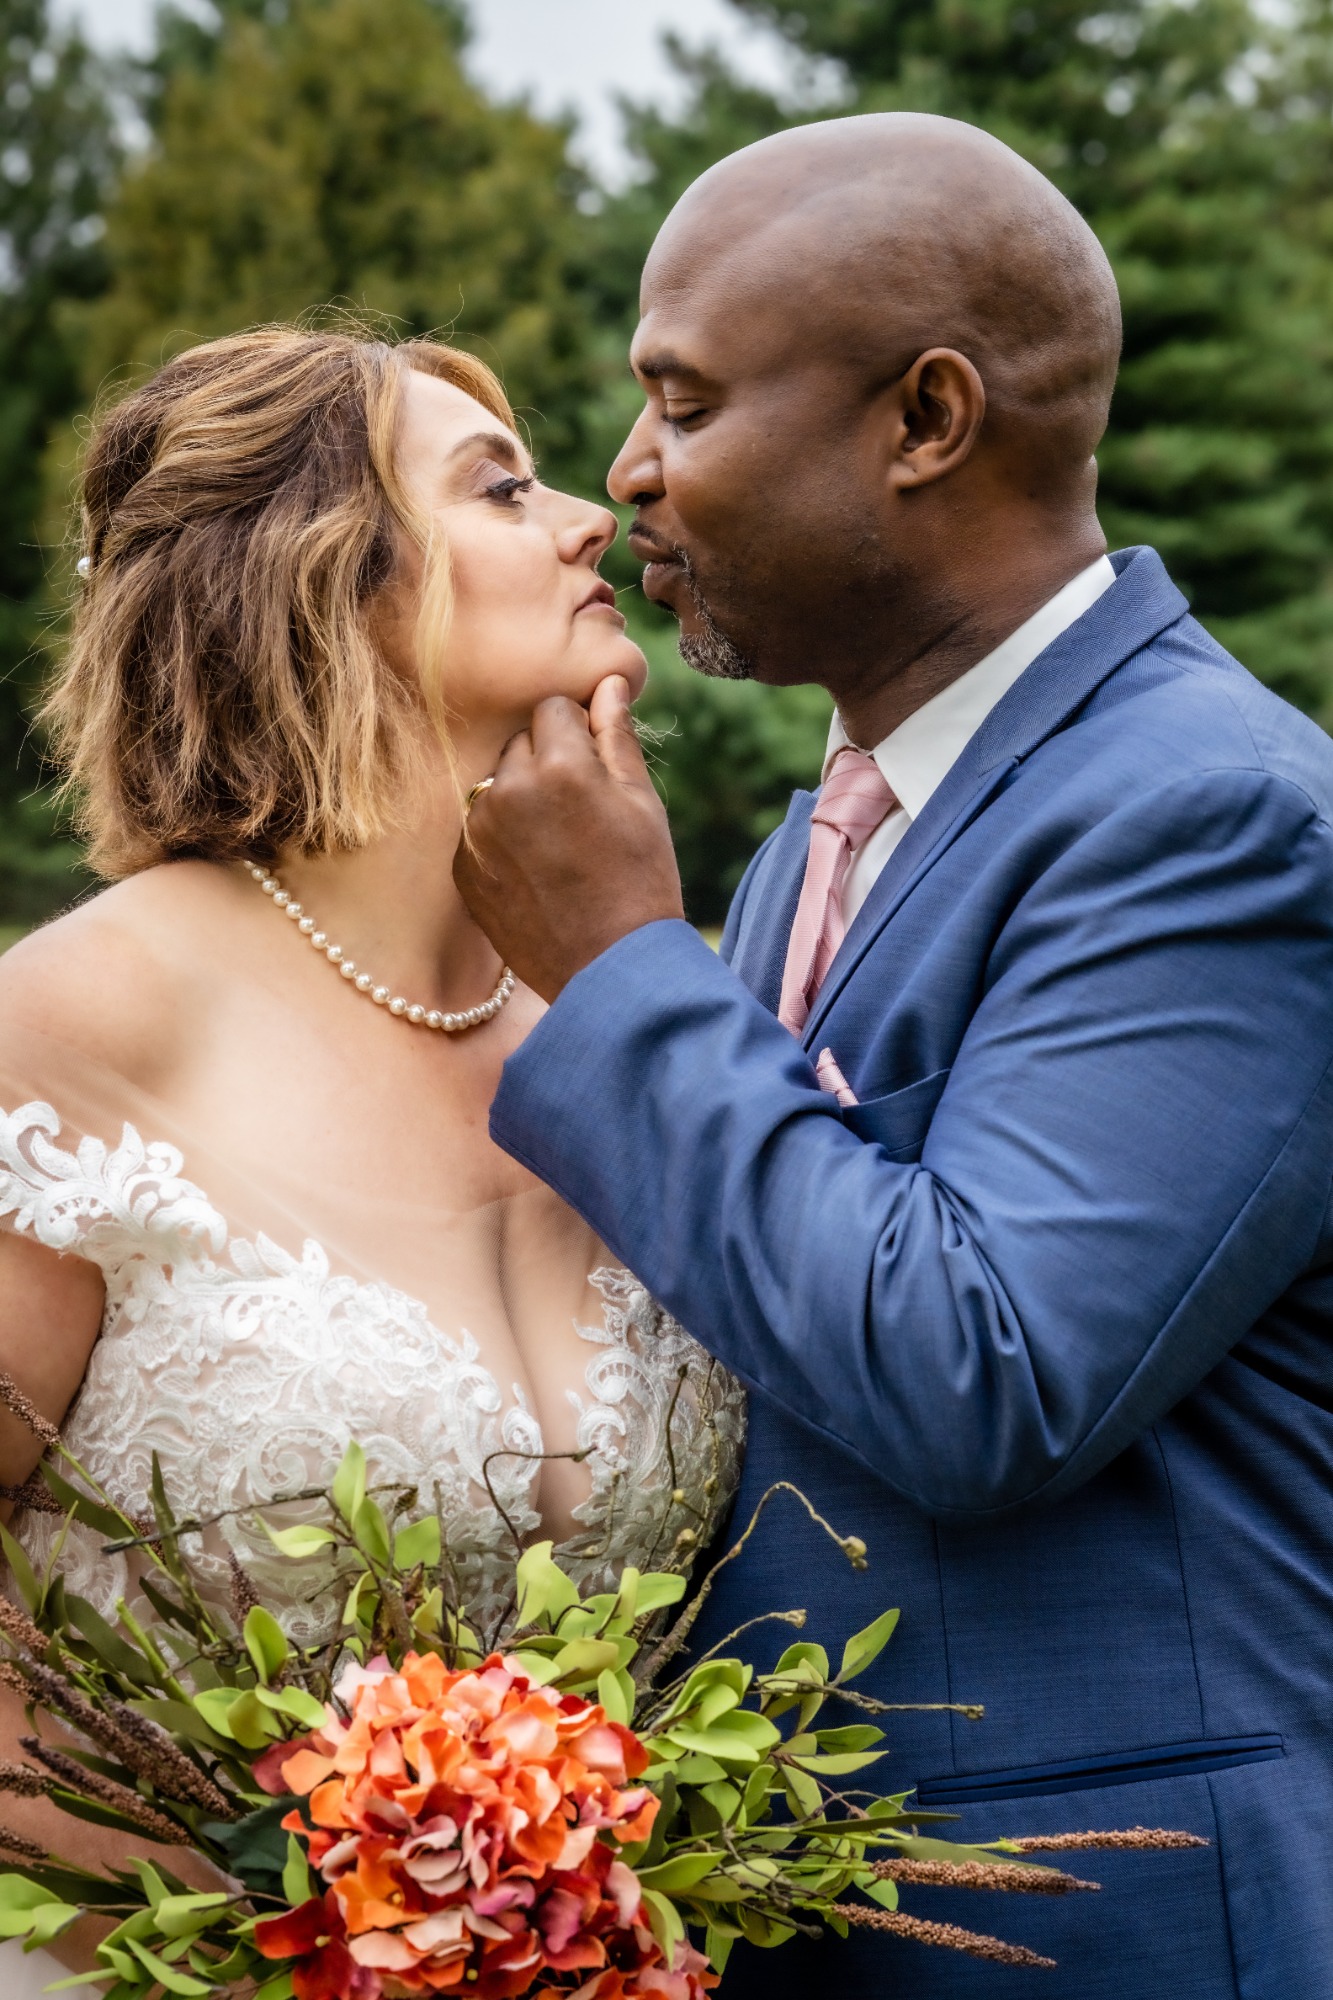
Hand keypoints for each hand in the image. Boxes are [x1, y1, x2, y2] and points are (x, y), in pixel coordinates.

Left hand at [454, 677, 684, 1000]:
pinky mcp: (464, 867)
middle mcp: (509, 789)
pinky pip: (480, 827)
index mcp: (561, 765)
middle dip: (548, 762)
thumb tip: (609, 682)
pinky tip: (537, 871)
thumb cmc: (641, 882)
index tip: (598, 771)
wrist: (610, 969)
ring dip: (522, 798)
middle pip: (521, 743)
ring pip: (497, 784)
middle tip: (582, 813)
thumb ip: (617, 736)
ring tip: (560, 846)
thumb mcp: (642, 803)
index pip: (554, 709)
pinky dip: (503, 838)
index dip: (580, 734)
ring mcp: (479, 831)